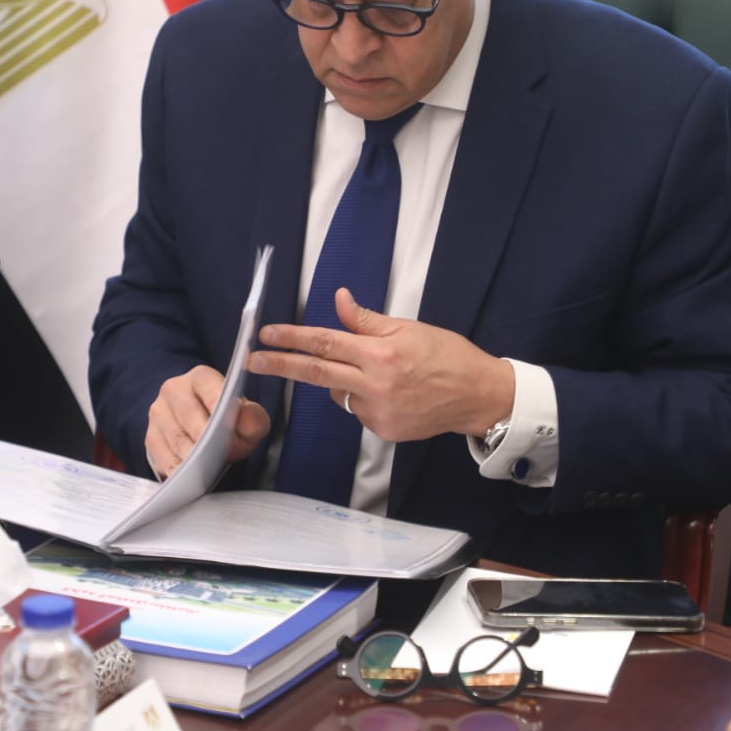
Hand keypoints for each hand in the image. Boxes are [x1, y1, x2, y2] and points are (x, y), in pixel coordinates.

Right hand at [145, 365, 270, 477]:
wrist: (202, 429)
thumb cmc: (227, 420)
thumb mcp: (247, 416)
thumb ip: (253, 417)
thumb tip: (246, 420)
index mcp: (200, 378)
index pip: (206, 384)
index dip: (215, 399)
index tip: (224, 418)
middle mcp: (174, 390)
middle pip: (188, 413)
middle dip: (205, 436)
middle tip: (219, 453)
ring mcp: (159, 414)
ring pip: (175, 438)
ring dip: (192, 456)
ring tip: (208, 468)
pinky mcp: (151, 438)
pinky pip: (163, 458)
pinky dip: (179, 470)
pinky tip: (190, 477)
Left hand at [246, 288, 514, 442]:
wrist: (478, 396)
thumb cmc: (447, 355)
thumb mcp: (409, 328)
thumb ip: (366, 320)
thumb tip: (338, 299)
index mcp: (380, 353)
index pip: (325, 342)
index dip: (292, 338)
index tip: (266, 335)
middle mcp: (375, 384)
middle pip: (316, 373)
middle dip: (281, 365)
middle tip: (252, 361)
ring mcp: (378, 412)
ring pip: (341, 394)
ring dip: (345, 381)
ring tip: (383, 375)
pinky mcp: (384, 431)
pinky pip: (359, 411)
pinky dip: (366, 400)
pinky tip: (394, 394)